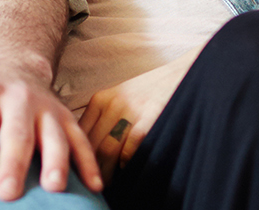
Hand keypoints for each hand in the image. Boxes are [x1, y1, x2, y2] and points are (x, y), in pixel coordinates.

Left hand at [0, 59, 99, 204]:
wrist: (15, 65)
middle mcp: (17, 98)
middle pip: (16, 133)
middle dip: (12, 164)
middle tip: (6, 194)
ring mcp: (46, 107)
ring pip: (54, 134)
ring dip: (56, 161)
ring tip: (53, 187)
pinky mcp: (67, 117)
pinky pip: (81, 140)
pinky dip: (89, 162)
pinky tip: (94, 186)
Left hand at [78, 49, 195, 181]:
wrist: (180, 74)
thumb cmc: (149, 90)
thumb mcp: (119, 97)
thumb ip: (102, 118)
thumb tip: (88, 148)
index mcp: (101, 99)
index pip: (81, 133)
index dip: (79, 154)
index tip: (80, 168)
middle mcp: (112, 104)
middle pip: (92, 143)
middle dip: (90, 167)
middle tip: (92, 182)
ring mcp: (131, 110)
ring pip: (108, 149)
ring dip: (106, 171)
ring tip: (106, 184)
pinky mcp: (150, 116)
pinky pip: (131, 145)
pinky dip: (126, 161)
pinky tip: (126, 169)